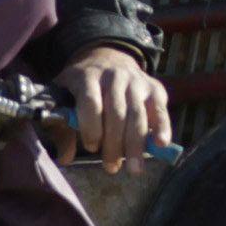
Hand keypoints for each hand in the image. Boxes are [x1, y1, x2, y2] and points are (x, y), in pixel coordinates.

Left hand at [61, 47, 171, 173]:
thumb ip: (62, 126)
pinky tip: (161, 144)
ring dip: (136, 144)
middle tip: (111, 168)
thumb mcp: (64, 96)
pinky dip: (163, 127)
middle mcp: (113, 76)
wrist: (107, 57)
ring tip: (134, 169)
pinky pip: (160, 109)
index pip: (91, 102)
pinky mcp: (154, 87)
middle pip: (116, 112)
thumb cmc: (81, 84)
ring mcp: (136, 81)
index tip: (91, 147)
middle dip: (115, 144)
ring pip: (137, 114)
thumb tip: (64, 158)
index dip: (91, 127)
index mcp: (87, 76)